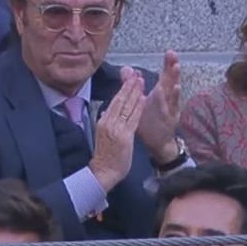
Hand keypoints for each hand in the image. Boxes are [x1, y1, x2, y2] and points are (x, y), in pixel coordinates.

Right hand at [88, 68, 144, 191]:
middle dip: (129, 87)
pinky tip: (143, 98)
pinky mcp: (124, 136)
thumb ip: (106, 122)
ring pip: (126, 107)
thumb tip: (107, 111)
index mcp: (103, 122)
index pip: (114, 102)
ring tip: (141, 81)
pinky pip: (132, 118)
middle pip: (120, 101)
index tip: (129, 80)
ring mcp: (116, 129)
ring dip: (134, 93)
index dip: (123, 90)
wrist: (103, 171)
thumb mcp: (103, 136)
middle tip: (136, 74)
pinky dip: (137, 107)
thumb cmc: (105, 156)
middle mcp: (108, 123)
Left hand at [135, 51, 181, 162]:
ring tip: (175, 67)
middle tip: (173, 54)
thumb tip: (128, 69)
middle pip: (171, 80)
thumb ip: (134, 85)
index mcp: (161, 93)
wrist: (158, 142)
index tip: (169, 51)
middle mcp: (168, 99)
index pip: (165, 76)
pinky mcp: (170, 118)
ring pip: (173, 92)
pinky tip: (173, 88)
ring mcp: (170, 108)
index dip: (167, 64)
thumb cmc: (150, 120)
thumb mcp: (141, 101)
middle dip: (172, 67)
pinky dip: (171, 98)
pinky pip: (171, 107)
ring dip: (174, 79)